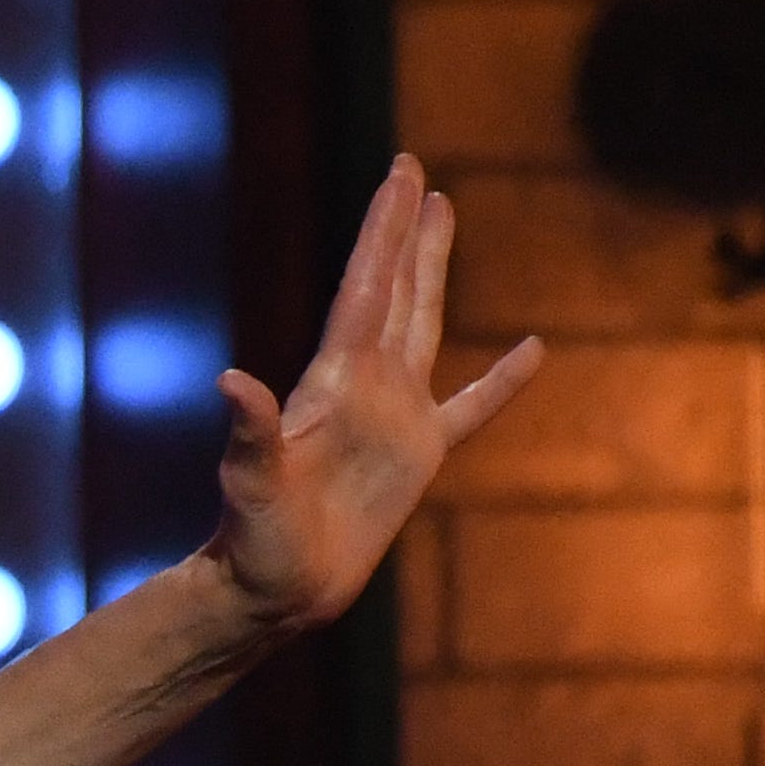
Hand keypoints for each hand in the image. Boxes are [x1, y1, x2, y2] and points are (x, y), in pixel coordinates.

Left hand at [205, 154, 541, 637]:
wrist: (272, 592)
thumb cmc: (256, 542)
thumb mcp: (252, 485)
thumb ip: (250, 433)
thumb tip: (230, 382)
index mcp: (334, 382)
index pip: (365, 288)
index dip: (383, 231)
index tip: (402, 174)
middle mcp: (365, 386)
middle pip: (392, 289)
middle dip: (403, 231)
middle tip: (415, 173)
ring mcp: (394, 416)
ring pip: (423, 325)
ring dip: (431, 272)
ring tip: (443, 215)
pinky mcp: (418, 456)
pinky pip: (471, 408)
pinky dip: (502, 382)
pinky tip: (533, 351)